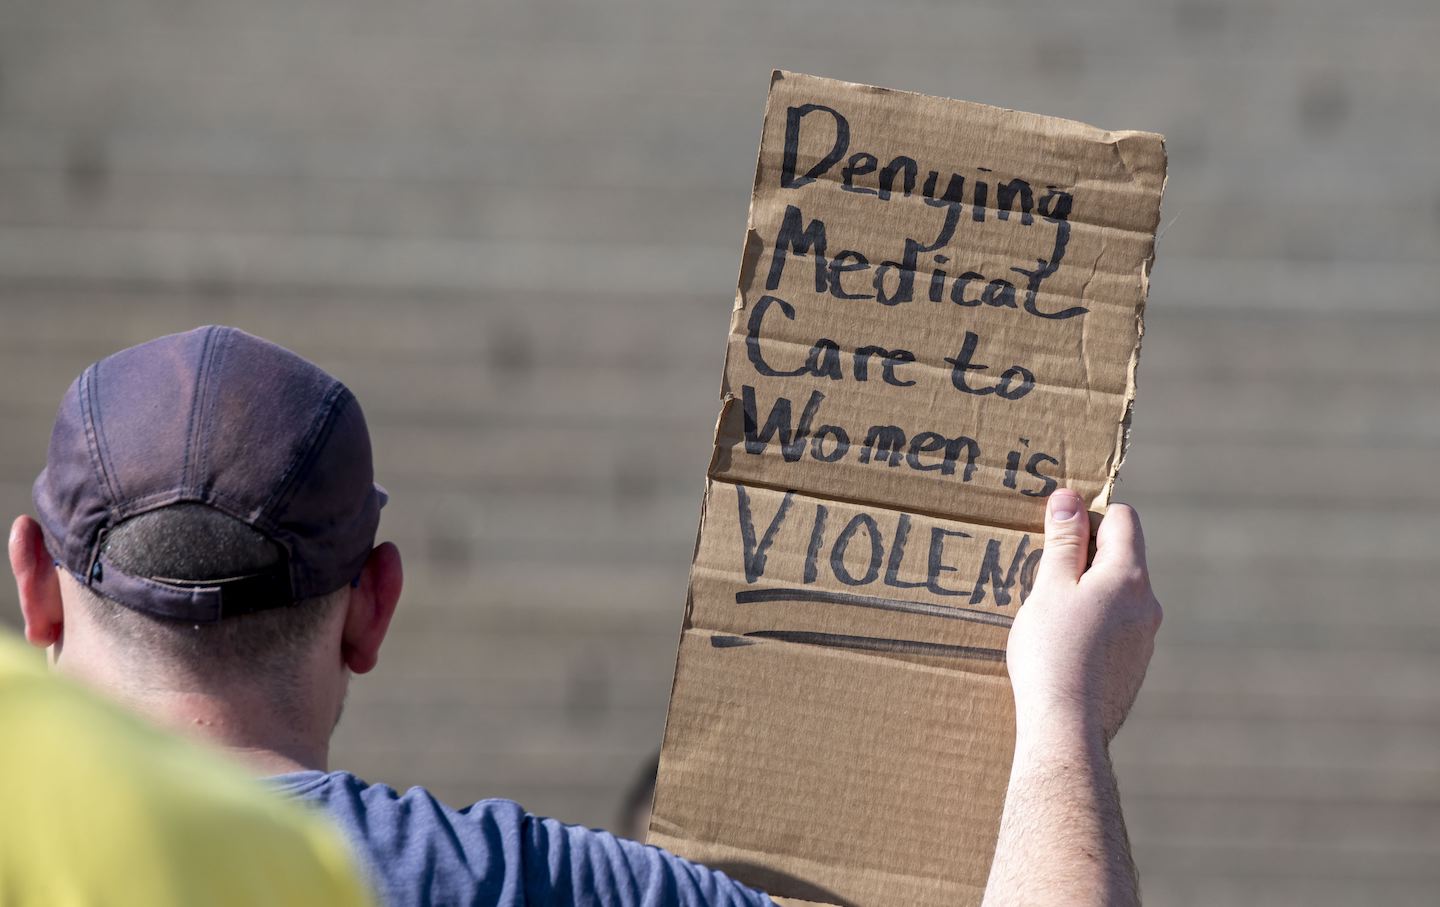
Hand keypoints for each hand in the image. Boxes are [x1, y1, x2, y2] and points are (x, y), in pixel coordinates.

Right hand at [1006, 489, 1161, 741]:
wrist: (1067, 729)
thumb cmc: (1052, 652)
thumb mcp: (1050, 588)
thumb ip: (1063, 542)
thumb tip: (1070, 498)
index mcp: (1129, 577)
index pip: (1122, 518)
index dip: (1087, 517)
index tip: (1054, 536)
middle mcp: (1147, 604)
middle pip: (1120, 557)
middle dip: (1083, 557)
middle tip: (1043, 576)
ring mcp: (1144, 639)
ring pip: (1116, 596)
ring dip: (1086, 594)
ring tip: (1048, 616)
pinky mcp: (1134, 668)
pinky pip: (1115, 629)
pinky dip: (1091, 626)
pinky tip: (1062, 649)